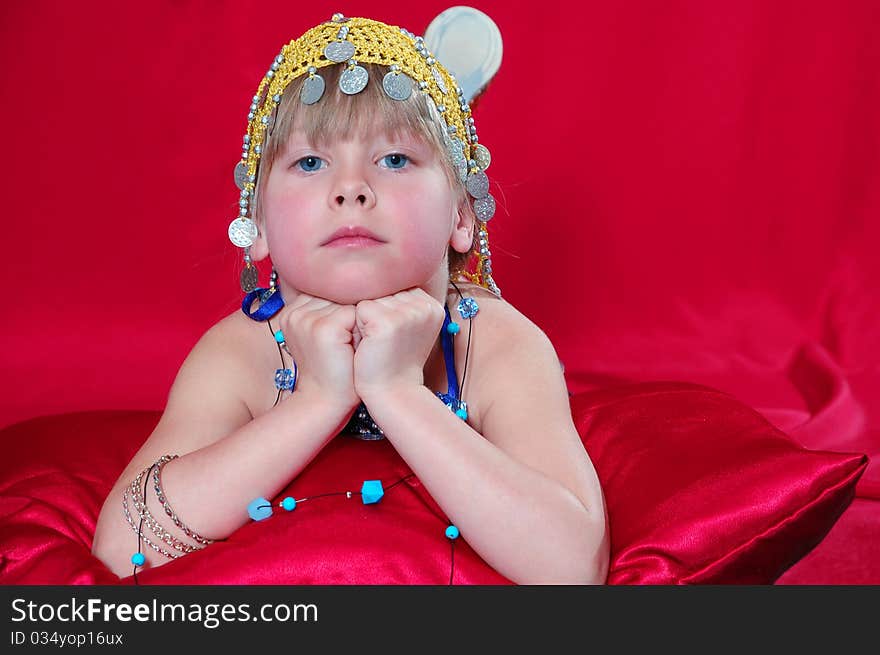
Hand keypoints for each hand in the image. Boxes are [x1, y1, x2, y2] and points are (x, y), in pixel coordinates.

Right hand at [275, 294, 358, 412]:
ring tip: (349, 345)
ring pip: (347, 301)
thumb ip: (327, 308)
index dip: (342, 308)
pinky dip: (361, 329)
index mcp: (291, 311)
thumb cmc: (330, 367)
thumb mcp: (323, 334)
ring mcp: (307, 319)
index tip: (342, 333)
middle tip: (346, 342)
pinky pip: (355, 312)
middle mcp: (295, 312)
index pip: (327, 290)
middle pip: (337, 293)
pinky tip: (353, 347)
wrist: (325, 400)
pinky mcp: (324, 329)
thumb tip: (353, 282)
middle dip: (349, 313)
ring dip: (356, 320)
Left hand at [353, 288, 445, 399]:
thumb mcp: (408, 326)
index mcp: (432, 304)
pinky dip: (357, 326)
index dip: (387, 308)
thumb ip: (403, 301)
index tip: (394, 335)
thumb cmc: (395, 359)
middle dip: (376, 311)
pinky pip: (360, 308)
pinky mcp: (386, 322)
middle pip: (383, 289)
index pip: (396, 286)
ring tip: (376, 342)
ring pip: (371, 297)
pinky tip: (369, 344)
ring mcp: (407, 313)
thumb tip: (379, 272)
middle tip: (383, 340)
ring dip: (365, 318)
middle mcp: (424, 305)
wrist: (393, 392)